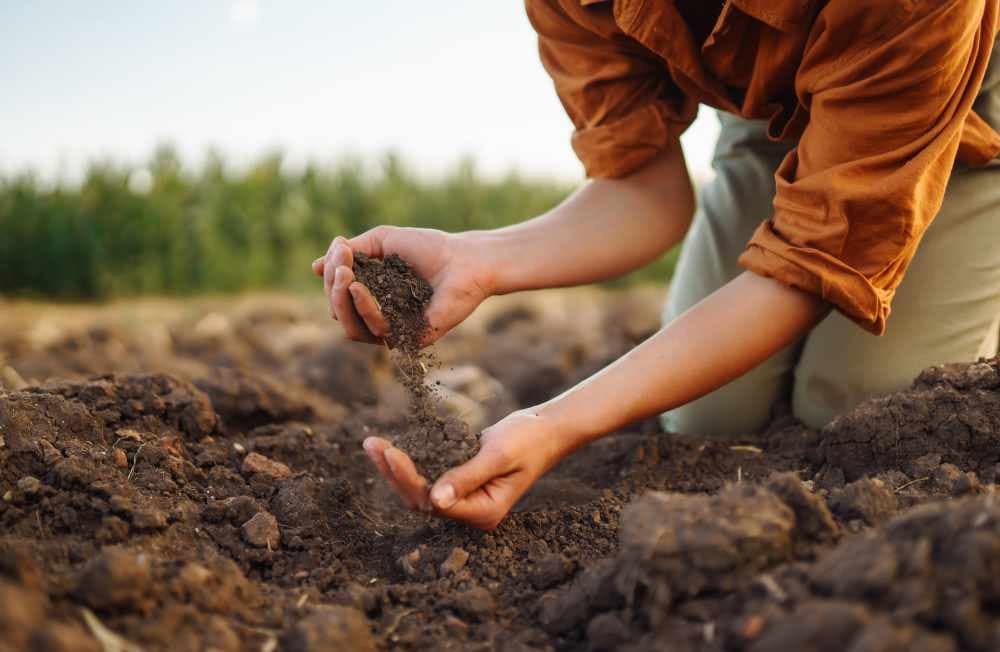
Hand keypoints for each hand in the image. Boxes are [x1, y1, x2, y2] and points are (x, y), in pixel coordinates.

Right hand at [311, 227, 492, 345]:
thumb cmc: (427, 247)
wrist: (464, 259)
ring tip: (346, 276)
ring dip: (342, 301)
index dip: (332, 276)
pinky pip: (376, 331)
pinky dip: (364, 308)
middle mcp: (380, 316)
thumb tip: (315, 267)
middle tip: (340, 266)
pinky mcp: (409, 339)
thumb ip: (349, 253)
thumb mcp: (381, 241)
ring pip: (351, 328)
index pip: (339, 295)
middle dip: (333, 289)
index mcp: (372, 295)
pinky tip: (360, 288)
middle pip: (340, 314)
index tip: (340, 250)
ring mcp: (394, 330)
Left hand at [361, 411, 562, 529]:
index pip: (435, 502)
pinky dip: (410, 461)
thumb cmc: (528, 439)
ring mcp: (466, 499)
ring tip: (373, 445)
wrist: (546, 429)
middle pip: (421, 499)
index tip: (390, 452)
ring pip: (421, 489)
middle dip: (394, 473)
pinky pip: (429, 476)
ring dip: (396, 468)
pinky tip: (390, 447)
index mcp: (483, 513)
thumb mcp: (498, 455)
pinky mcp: (461, 483)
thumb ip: (467, 477)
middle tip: (371, 445)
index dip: (408, 479)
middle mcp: (472, 512)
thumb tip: (435, 499)